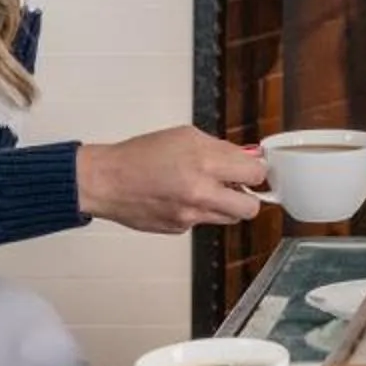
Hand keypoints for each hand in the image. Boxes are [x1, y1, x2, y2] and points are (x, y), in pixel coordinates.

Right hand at [77, 126, 269, 233]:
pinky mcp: (180, 229)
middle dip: (250, 196)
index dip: (258, 170)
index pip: (256, 173)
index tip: (254, 168)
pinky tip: (183, 198)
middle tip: (239, 185)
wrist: (107, 181)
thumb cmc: (141, 155)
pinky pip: (204, 221)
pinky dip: (201, 211)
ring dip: (227, 205)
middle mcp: (201, 192)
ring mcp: (191, 215)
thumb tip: (245, 156)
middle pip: (251, 207)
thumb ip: (220, 148)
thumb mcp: (185, 136)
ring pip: (230, 218)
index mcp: (205, 162)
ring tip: (209, 190)